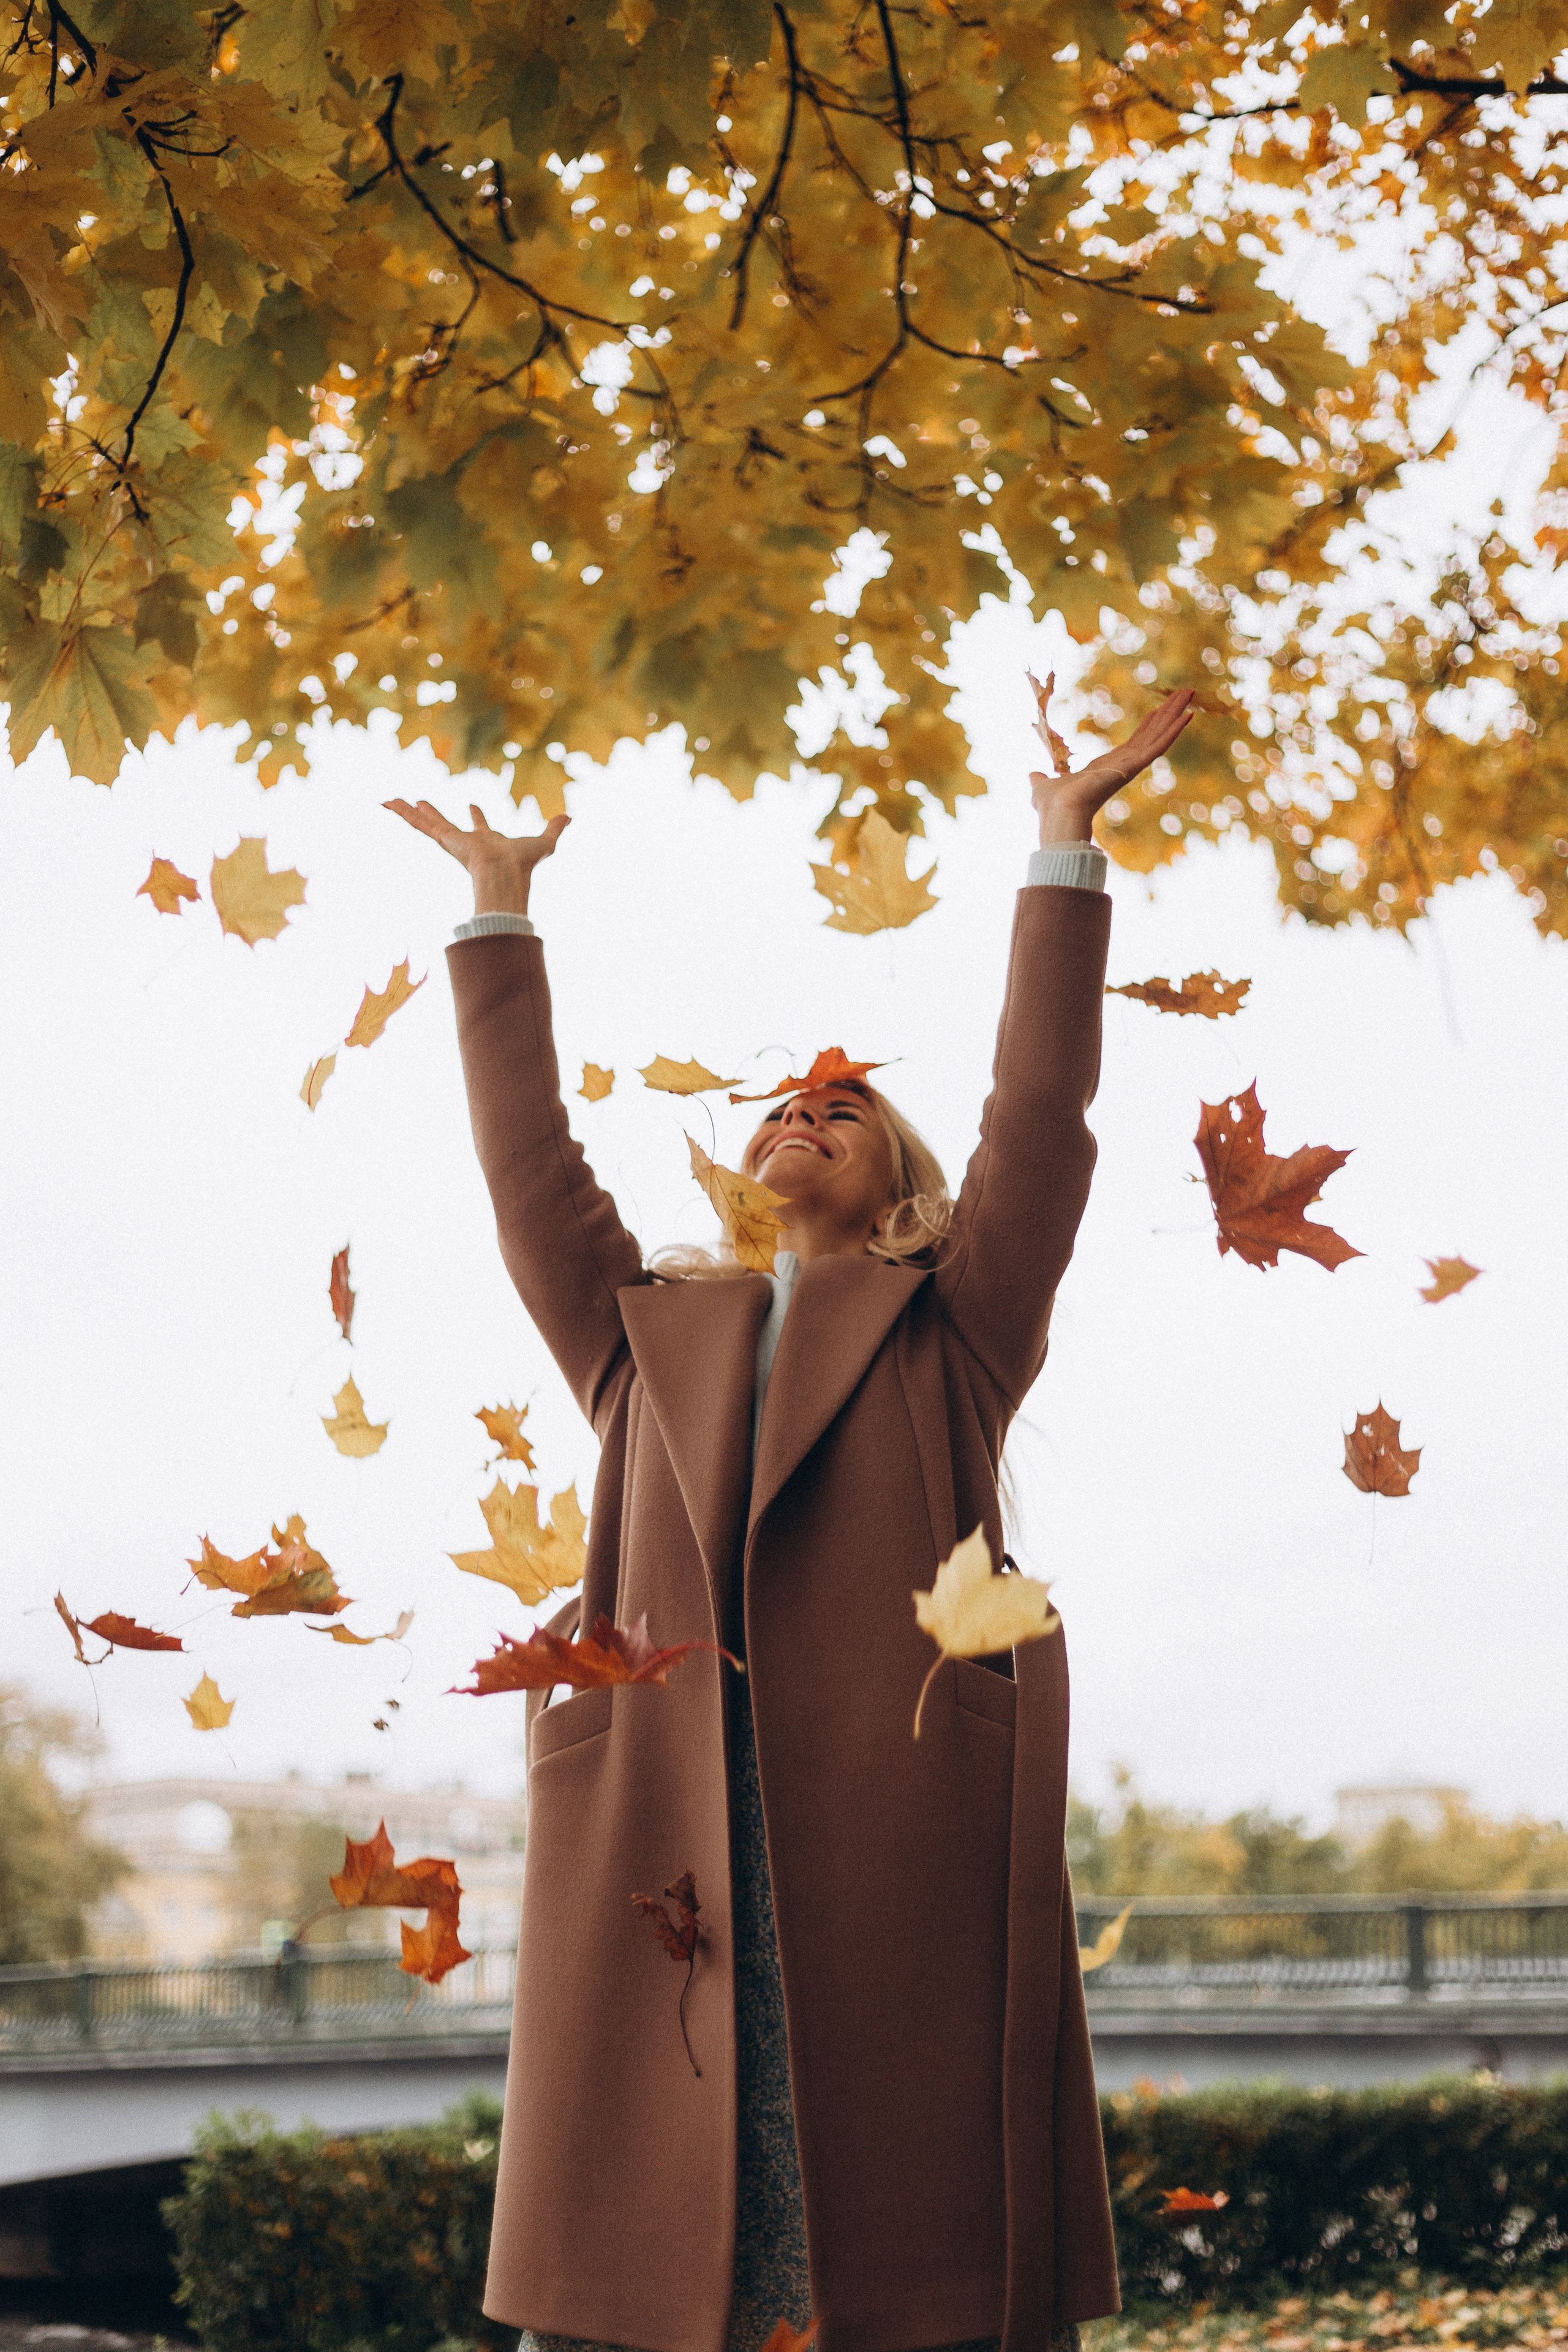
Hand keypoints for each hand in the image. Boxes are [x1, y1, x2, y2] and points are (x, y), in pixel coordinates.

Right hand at [383, 798, 569, 917]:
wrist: (507, 875)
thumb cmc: (525, 864)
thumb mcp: (546, 842)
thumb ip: (555, 829)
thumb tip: (570, 817)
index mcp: (488, 841)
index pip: (480, 826)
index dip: (477, 816)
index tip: (472, 805)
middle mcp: (467, 841)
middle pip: (446, 823)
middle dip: (434, 814)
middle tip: (422, 802)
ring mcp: (452, 840)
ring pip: (426, 822)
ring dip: (409, 811)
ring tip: (392, 800)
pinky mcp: (442, 839)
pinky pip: (419, 823)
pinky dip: (403, 813)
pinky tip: (388, 803)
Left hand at [1027, 677, 1195, 846]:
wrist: (1059, 812)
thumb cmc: (1052, 805)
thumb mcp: (1042, 785)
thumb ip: (1040, 779)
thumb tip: (1031, 776)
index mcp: (1107, 767)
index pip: (1133, 743)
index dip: (1146, 725)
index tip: (1158, 710)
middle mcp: (1123, 765)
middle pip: (1152, 733)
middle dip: (1168, 713)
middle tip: (1185, 693)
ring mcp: (1131, 765)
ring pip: (1159, 734)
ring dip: (1176, 713)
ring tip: (1191, 693)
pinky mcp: (1134, 765)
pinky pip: (1158, 746)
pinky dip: (1173, 731)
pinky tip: (1188, 715)